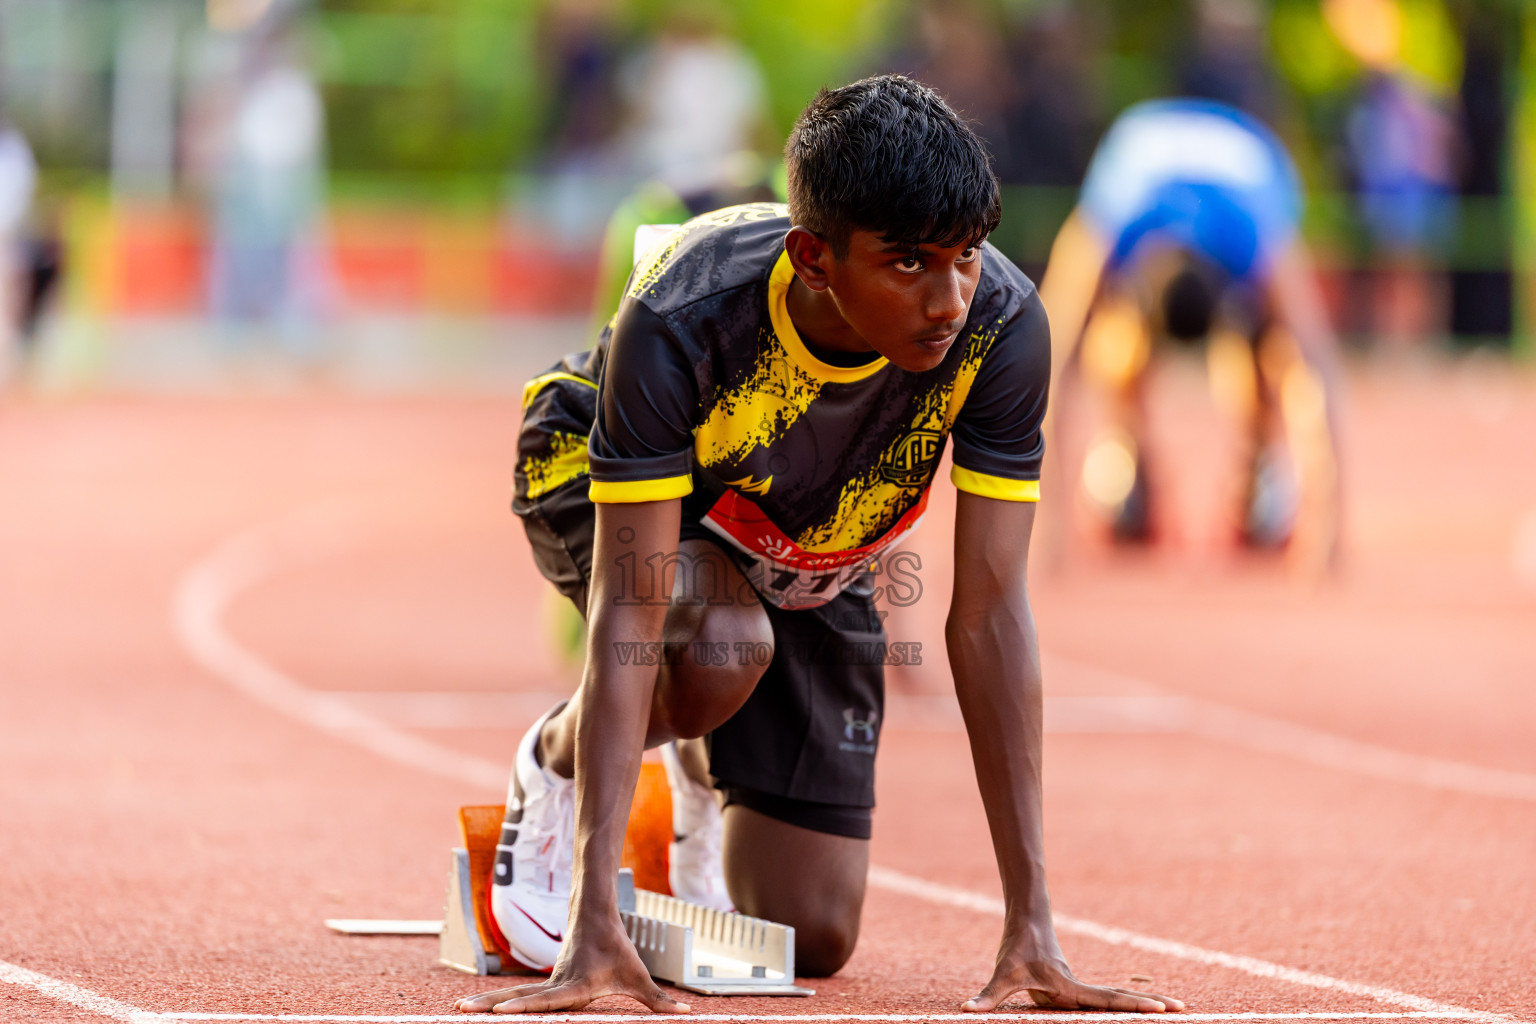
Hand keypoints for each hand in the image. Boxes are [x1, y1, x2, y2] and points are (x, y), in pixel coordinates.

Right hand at [454, 920, 690, 1014]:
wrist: (597, 916)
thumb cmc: (617, 949)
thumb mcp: (638, 977)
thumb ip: (657, 1000)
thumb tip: (685, 1014)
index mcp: (576, 986)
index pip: (547, 1000)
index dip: (525, 1007)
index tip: (502, 1011)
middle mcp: (556, 985)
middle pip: (519, 998)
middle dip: (490, 1007)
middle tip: (462, 1012)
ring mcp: (547, 983)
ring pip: (513, 994)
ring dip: (486, 1003)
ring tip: (458, 1010)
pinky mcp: (545, 983)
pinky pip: (518, 994)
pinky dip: (498, 1002)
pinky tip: (478, 1010)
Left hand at [963, 947, 1183, 1013]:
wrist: (1025, 922)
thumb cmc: (1015, 949)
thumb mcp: (1001, 975)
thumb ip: (987, 996)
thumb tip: (967, 1010)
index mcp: (1069, 986)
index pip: (1106, 999)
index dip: (1131, 1006)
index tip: (1156, 1008)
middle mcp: (1081, 987)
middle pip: (1121, 998)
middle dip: (1150, 1004)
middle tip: (1182, 1008)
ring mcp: (1081, 988)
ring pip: (1117, 997)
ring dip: (1143, 1004)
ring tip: (1176, 1007)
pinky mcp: (1076, 989)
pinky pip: (1106, 999)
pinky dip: (1126, 1004)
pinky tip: (1145, 1009)